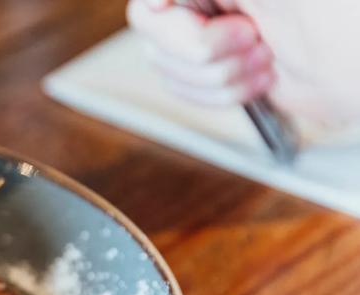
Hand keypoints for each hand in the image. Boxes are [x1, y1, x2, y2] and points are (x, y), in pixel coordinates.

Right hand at [128, 0, 359, 124]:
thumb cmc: (335, 12)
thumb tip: (153, 1)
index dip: (158, 4)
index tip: (166, 8)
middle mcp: (207, 1)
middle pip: (151, 27)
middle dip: (202, 47)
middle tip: (250, 35)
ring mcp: (208, 34)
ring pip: (165, 65)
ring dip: (219, 74)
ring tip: (264, 57)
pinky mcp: (217, 72)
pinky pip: (184, 89)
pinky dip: (222, 93)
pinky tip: (259, 77)